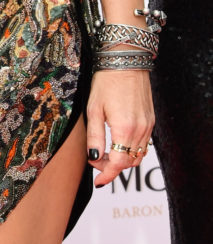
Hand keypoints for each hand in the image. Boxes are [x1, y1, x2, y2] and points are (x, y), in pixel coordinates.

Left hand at [86, 67, 155, 185]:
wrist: (126, 62)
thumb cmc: (106, 83)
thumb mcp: (93, 110)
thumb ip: (94, 137)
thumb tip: (93, 158)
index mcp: (124, 129)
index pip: (118, 164)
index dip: (107, 175)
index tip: (97, 181)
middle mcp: (140, 130)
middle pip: (129, 162)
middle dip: (111, 168)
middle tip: (95, 162)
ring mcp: (148, 126)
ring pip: (138, 155)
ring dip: (122, 160)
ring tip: (104, 154)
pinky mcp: (151, 120)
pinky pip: (143, 144)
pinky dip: (131, 150)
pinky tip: (117, 144)